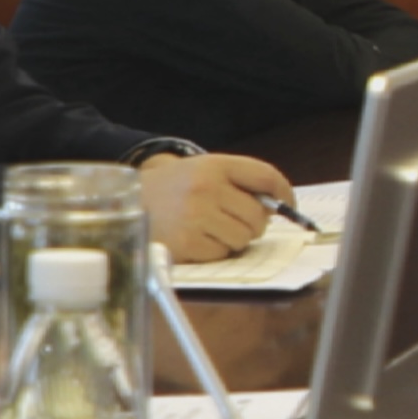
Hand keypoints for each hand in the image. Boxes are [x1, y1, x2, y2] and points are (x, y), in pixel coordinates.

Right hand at [144, 151, 291, 262]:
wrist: (129, 203)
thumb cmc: (174, 189)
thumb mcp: (203, 171)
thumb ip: (238, 182)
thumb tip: (275, 207)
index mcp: (214, 165)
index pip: (265, 176)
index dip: (284, 193)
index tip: (288, 205)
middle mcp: (206, 188)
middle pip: (258, 214)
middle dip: (253, 222)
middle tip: (234, 220)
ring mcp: (196, 216)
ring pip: (244, 237)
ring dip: (235, 238)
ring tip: (211, 228)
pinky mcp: (187, 243)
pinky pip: (223, 253)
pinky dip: (216, 251)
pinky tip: (197, 239)